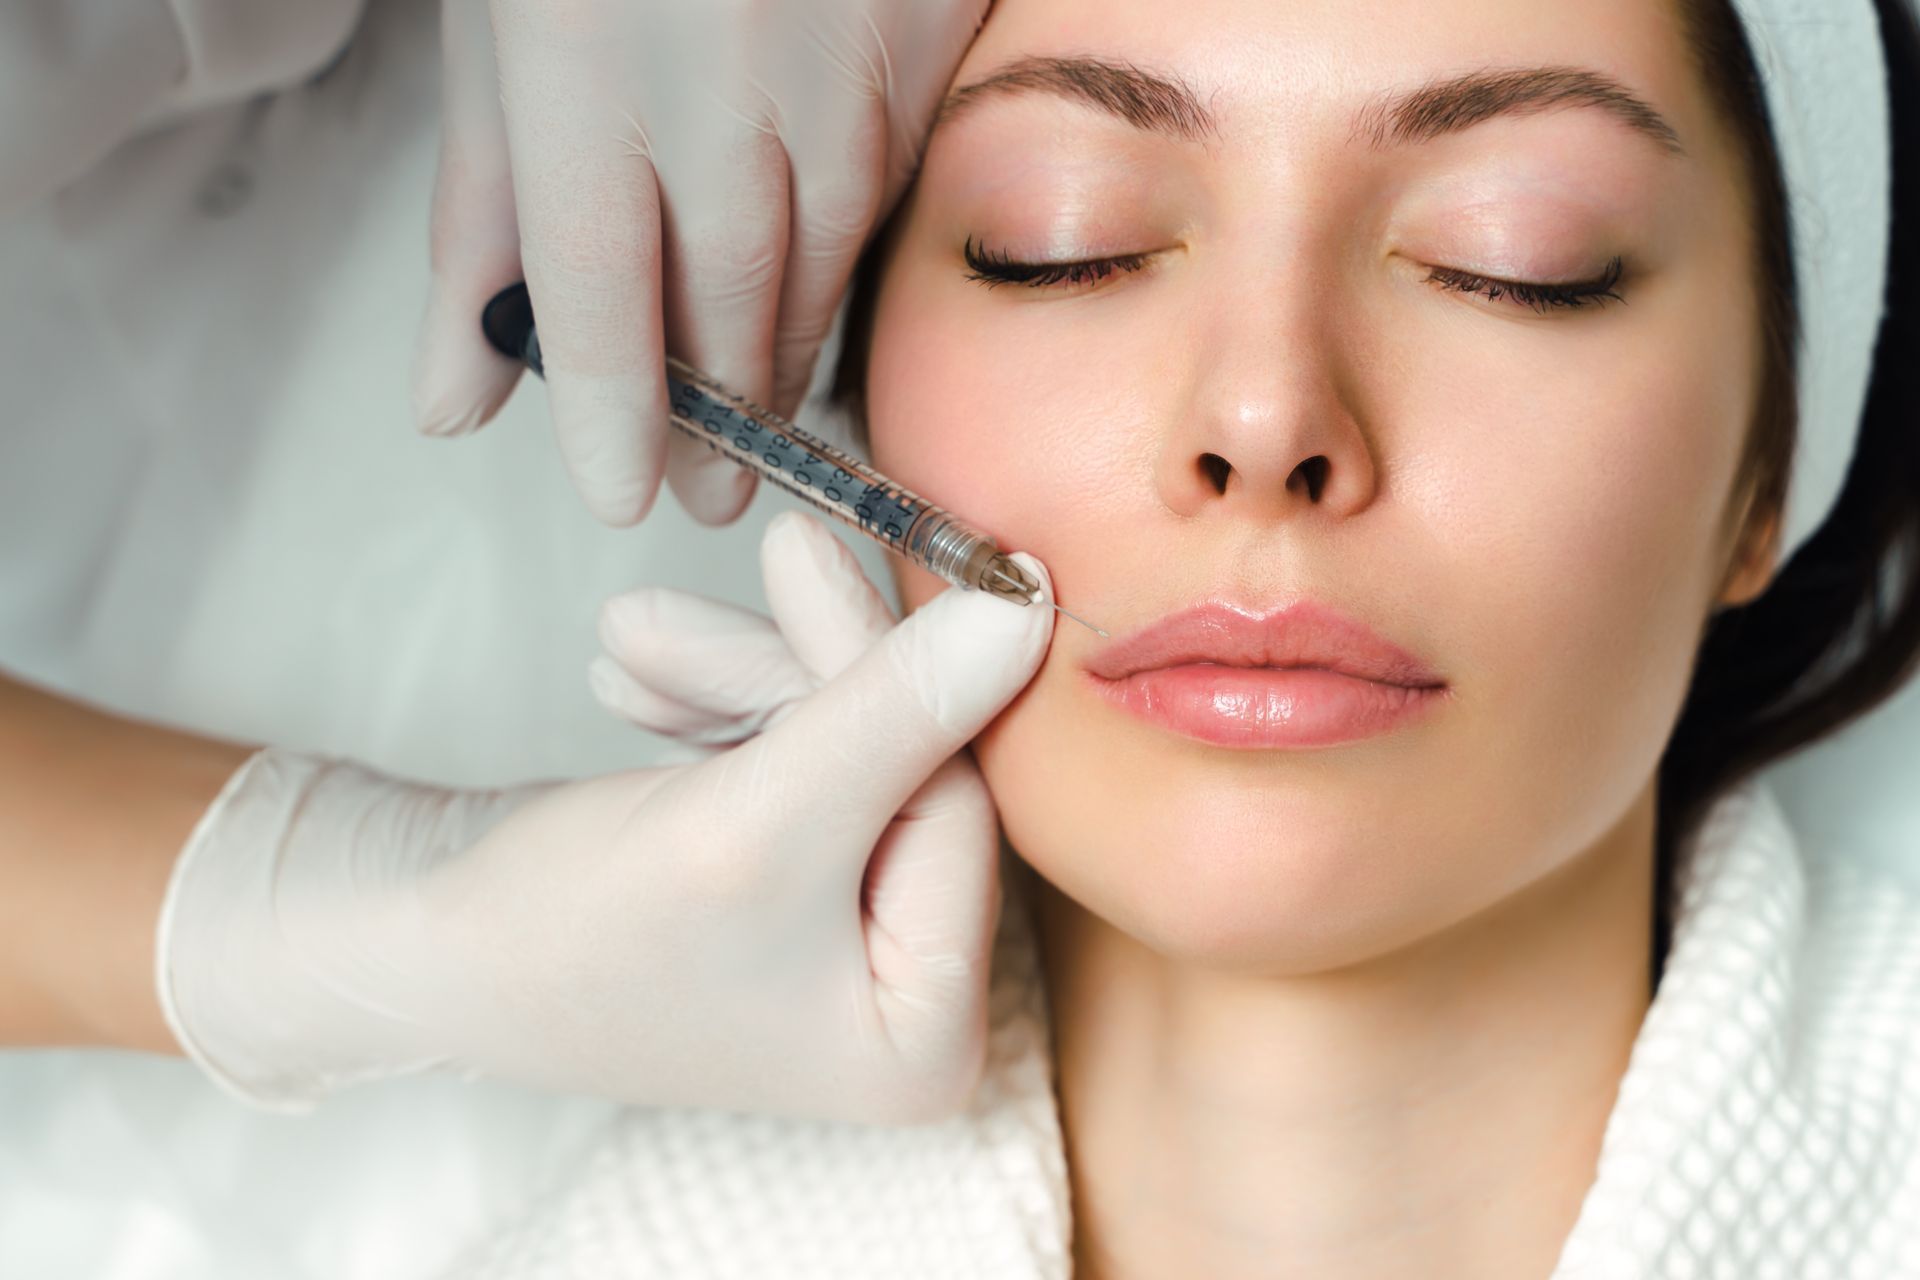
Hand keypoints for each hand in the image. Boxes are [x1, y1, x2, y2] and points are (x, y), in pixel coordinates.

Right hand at [157, 513, 1053, 1119]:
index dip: (872, 675)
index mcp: (930, 1036)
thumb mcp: (750, 818)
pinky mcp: (801, 886)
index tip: (796, 550)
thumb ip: (892, 711)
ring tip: (628, 641)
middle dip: (784, 674)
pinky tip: (641, 688)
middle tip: (666, 604)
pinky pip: (804, 761)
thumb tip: (1025, 610)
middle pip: (906, 769)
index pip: (954, 808)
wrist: (407, 947)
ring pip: (849, 746)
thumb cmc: (563, 929)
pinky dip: (727, 709)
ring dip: (740, 678)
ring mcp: (855, 943)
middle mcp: (913, 998)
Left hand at [410, 0, 988, 526]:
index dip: (611, 407)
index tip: (619, 490)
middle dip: (719, 411)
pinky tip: (819, 291)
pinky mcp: (924, 35)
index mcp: (581, 61)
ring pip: (826, 255)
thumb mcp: (500, 44)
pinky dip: (850, 256)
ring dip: (790, 350)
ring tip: (763, 413)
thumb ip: (477, 224)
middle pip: (731, 294)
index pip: (597, 287)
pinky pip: (891, 186)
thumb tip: (458, 399)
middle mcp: (721, 74)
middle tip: (708, 492)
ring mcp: (842, 55)